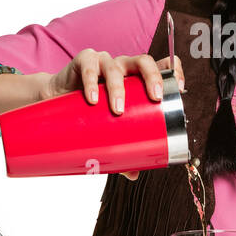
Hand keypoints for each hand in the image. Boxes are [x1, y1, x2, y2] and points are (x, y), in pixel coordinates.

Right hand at [47, 50, 186, 180]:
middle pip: (144, 61)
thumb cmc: (90, 110)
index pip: (162, 65)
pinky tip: (93, 98)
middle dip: (153, 78)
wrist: (55, 99)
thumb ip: (121, 147)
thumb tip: (134, 174)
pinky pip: (88, 66)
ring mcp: (104, 62)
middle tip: (155, 98)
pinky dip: (91, 82)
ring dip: (118, 88)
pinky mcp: (82, 61)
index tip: (180, 89)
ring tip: (118, 110)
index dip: (175, 70)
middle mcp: (124, 66)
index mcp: (137, 77)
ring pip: (116, 67)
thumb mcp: (108, 127)